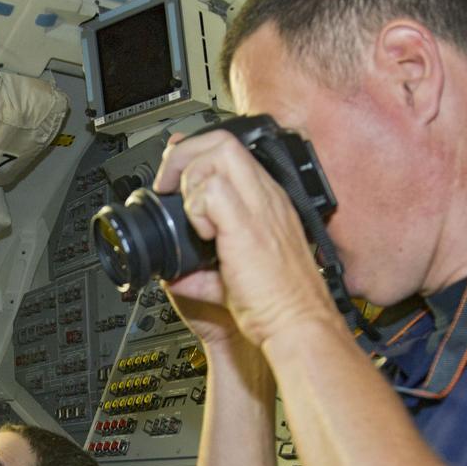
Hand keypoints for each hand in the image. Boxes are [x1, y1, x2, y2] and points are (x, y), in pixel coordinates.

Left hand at [154, 130, 339, 349]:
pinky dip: (196, 207)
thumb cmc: (276, 305)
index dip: (197, 155)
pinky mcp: (248, 226)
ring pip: (218, 153)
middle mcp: (267, 198)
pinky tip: (203, 234)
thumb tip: (172, 273)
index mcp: (268, 205)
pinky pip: (212, 190)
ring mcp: (261, 208)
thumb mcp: (232, 281)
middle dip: (185, 155)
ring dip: (190, 178)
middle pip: (223, 140)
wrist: (297, 325)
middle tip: (169, 185)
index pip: (231, 152)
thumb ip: (201, 272)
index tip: (175, 177)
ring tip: (189, 213)